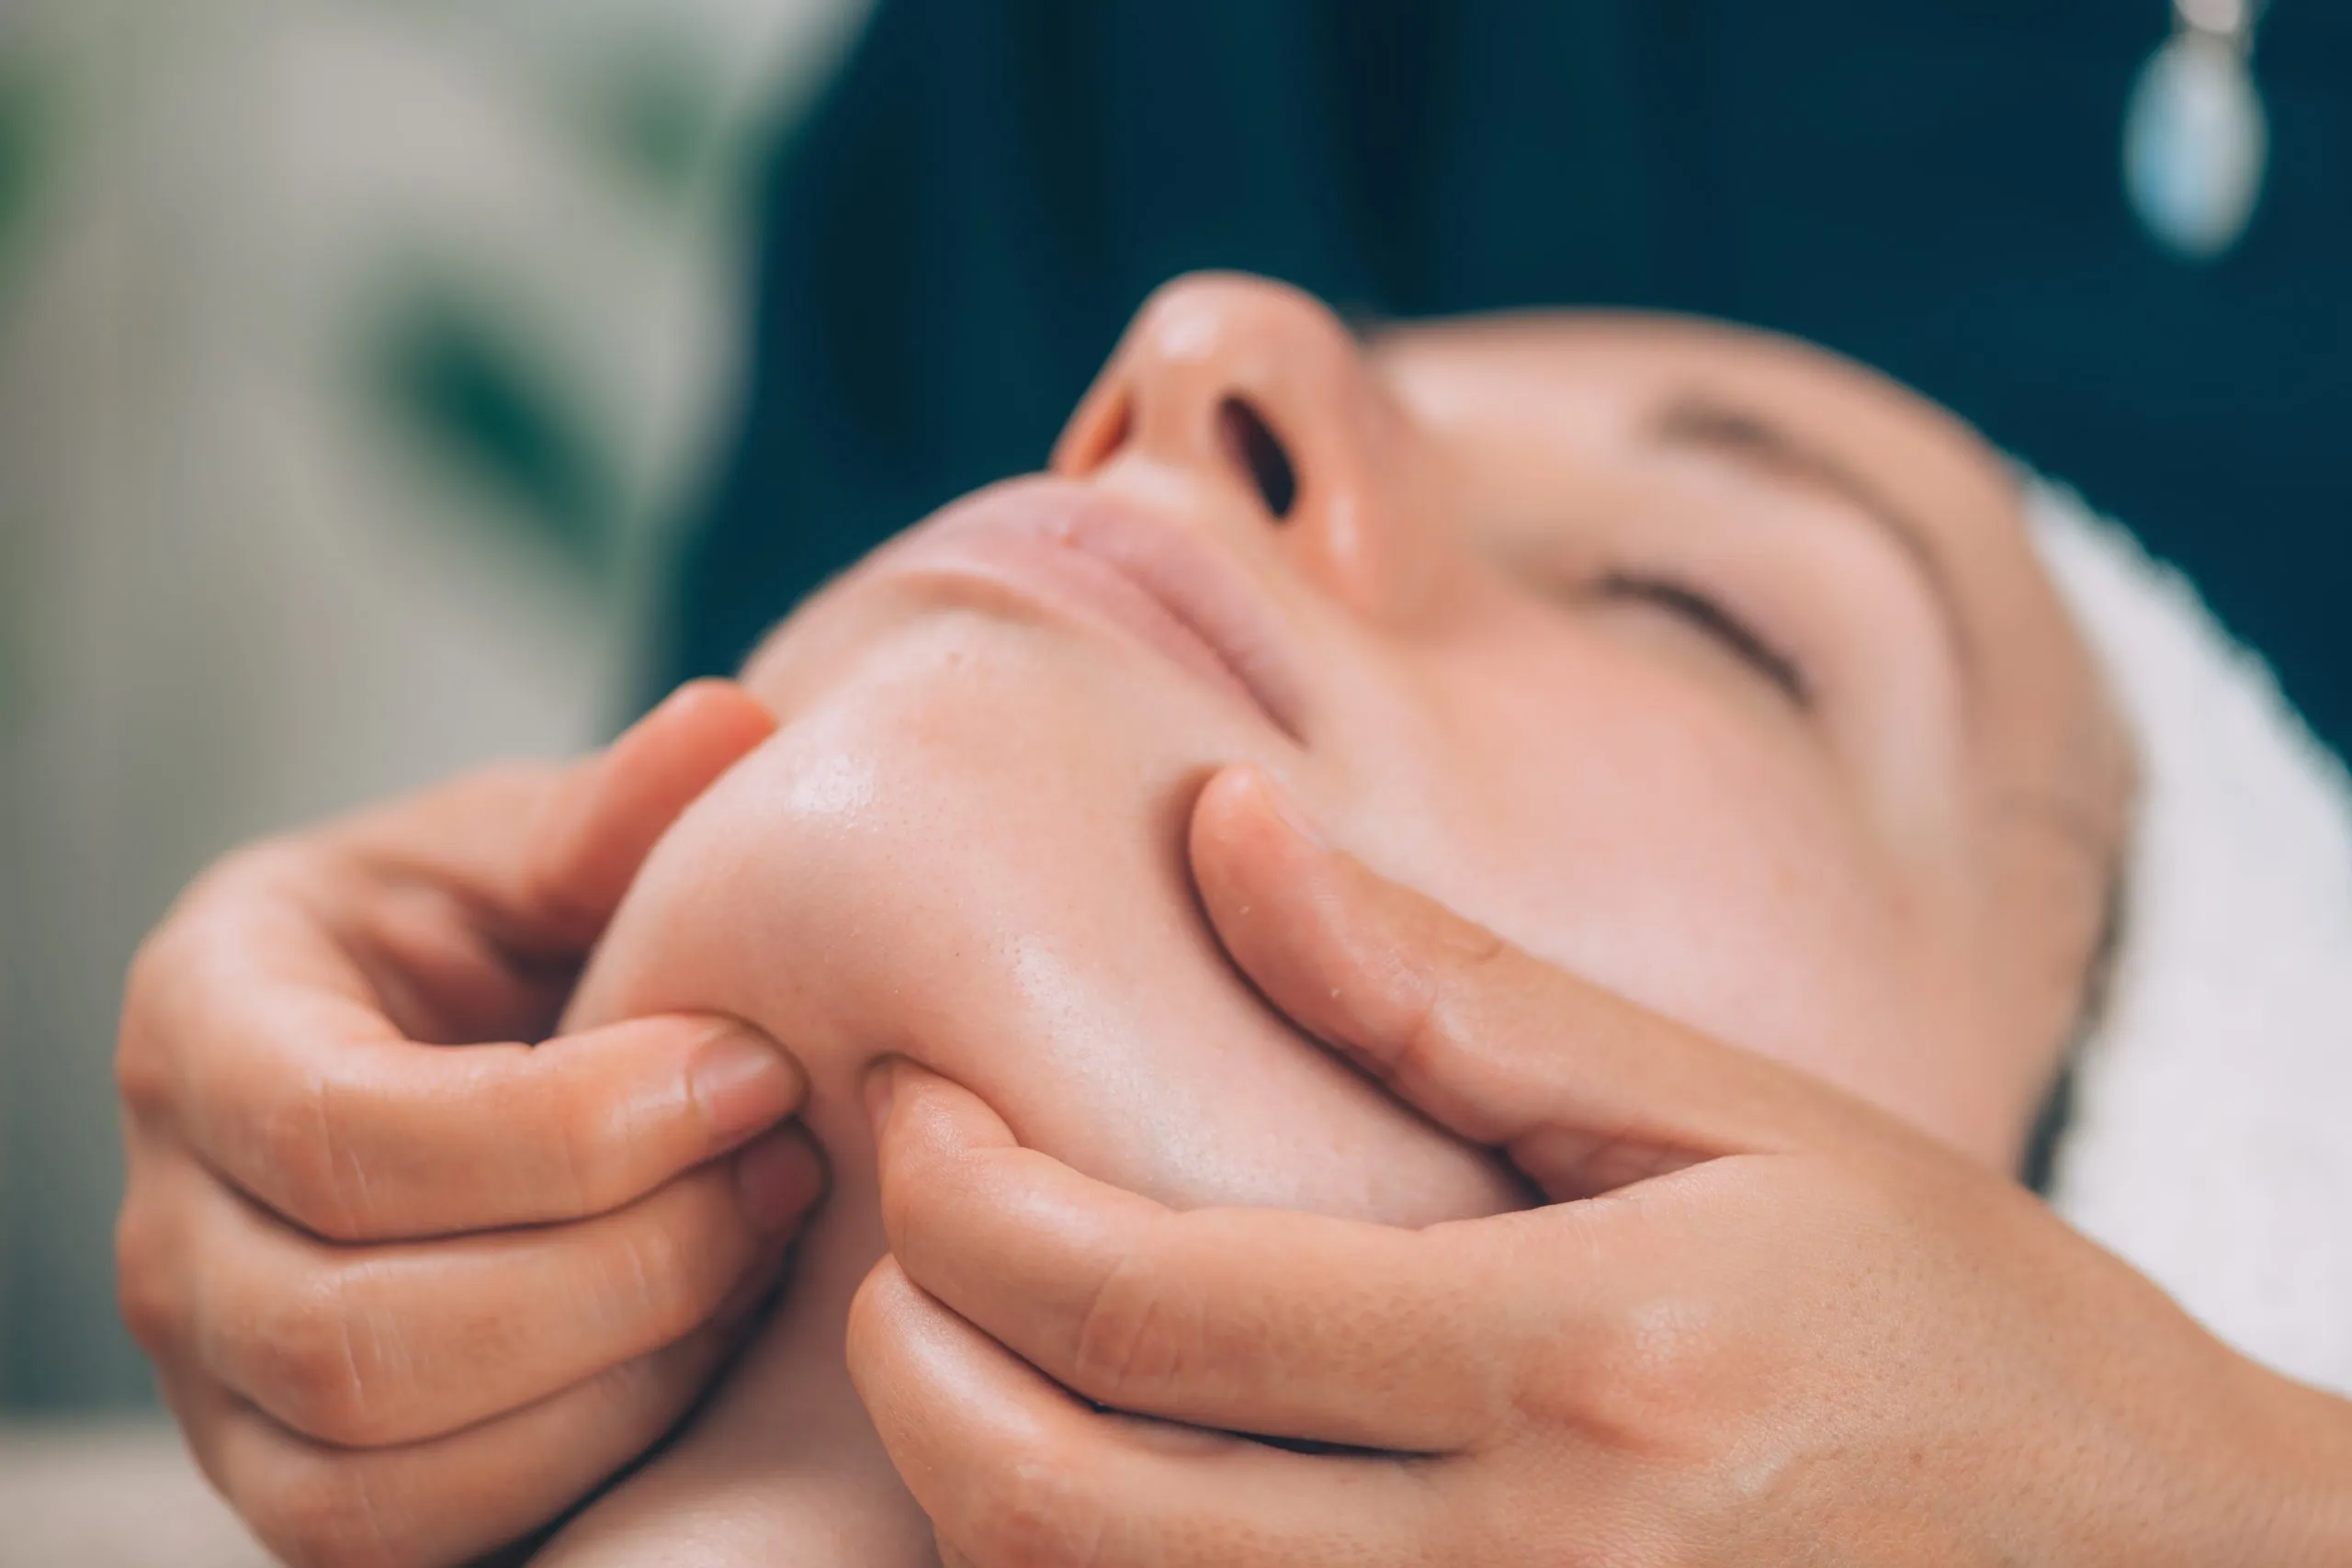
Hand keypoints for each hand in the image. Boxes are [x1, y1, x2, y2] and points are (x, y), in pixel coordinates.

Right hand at [116, 680, 825, 1567]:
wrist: (453, 1053)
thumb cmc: (494, 938)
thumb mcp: (531, 849)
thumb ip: (614, 813)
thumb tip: (728, 728)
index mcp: (208, 1024)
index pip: (342, 1132)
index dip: (571, 1129)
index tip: (753, 1068)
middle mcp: (174, 1221)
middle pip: (356, 1331)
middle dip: (619, 1266)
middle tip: (787, 1170)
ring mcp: (219, 1375)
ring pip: (379, 1469)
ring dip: (618, 1376)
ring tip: (763, 1249)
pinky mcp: (296, 1475)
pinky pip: (412, 1538)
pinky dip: (584, 1462)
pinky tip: (707, 1349)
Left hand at [849, 766, 2351, 1566]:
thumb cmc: (1958, 1327)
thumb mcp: (1735, 1122)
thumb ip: (1452, 997)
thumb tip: (1222, 829)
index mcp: (1577, 1365)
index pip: (1145, 1304)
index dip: (969, 1207)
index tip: (918, 1111)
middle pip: (1070, 1509)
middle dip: (912, 1368)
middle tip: (891, 1235)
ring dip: (973, 1496)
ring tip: (959, 1344)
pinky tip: (1101, 1474)